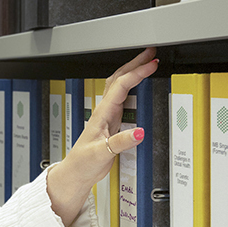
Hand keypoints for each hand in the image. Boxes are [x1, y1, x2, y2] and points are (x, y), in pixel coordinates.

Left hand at [46, 48, 158, 226]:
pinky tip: (137, 85)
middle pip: (118, 78)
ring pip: (118, 85)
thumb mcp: (101, 153)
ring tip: (146, 62)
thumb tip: (138, 131)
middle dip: (135, 63)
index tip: (152, 64)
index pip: (121, 86)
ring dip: (132, 71)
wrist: (75, 173)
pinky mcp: (111, 122)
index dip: (137, 73)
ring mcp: (107, 115)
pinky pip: (121, 97)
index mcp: (102, 114)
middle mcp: (104, 111)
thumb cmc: (83, 163)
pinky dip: (130, 86)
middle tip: (151, 53)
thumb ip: (120, 142)